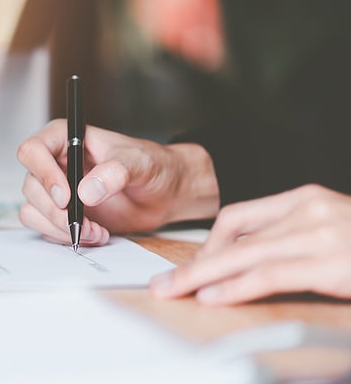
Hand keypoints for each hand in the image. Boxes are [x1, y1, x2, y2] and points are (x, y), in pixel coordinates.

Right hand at [17, 119, 219, 244]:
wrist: (164, 193)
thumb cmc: (152, 166)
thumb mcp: (140, 162)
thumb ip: (115, 172)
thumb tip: (86, 191)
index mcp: (66, 138)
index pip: (33, 150)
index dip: (43, 174)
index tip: (66, 196)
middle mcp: (55, 163)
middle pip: (31, 186)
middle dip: (56, 211)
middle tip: (83, 223)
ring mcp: (56, 190)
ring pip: (33, 210)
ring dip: (60, 228)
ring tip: (94, 231)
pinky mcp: (61, 213)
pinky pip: (44, 228)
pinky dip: (65, 236)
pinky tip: (94, 234)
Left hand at [151, 185, 350, 304]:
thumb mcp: (333, 232)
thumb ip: (295, 240)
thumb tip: (250, 265)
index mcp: (308, 199)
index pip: (240, 215)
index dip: (210, 244)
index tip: (195, 268)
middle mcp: (309, 210)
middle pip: (233, 238)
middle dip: (193, 264)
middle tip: (163, 284)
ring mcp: (321, 234)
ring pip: (243, 257)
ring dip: (201, 277)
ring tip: (173, 293)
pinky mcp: (330, 262)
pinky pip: (269, 274)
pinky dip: (236, 287)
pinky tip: (213, 297)